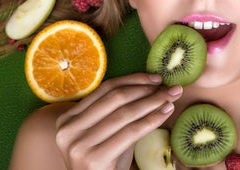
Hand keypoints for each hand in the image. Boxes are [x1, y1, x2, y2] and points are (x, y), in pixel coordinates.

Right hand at [55, 73, 181, 169]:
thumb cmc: (105, 164)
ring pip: (125, 113)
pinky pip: (130, 132)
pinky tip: (166, 112)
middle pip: (116, 98)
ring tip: (172, 97)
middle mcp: (68, 130)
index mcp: (67, 119)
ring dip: (153, 102)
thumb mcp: (109, 134)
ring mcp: (78, 145)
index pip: (105, 89)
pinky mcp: (93, 159)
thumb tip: (154, 88)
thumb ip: (122, 112)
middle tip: (170, 87)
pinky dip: (152, 119)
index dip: (133, 80)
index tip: (156, 78)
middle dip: (146, 90)